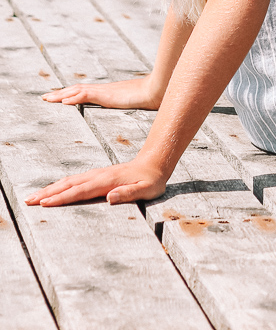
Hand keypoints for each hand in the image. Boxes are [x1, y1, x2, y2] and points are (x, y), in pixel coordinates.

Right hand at [26, 158, 166, 206]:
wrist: (155, 163)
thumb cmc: (151, 180)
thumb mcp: (145, 190)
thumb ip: (128, 194)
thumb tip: (110, 198)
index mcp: (107, 181)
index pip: (80, 191)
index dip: (62, 198)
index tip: (45, 204)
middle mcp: (99, 176)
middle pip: (69, 184)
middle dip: (48, 193)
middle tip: (29, 201)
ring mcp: (97, 174)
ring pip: (70, 181)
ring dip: (51, 188)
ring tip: (35, 196)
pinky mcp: (97, 175)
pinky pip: (75, 180)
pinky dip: (61, 185)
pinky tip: (54, 190)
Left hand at [42, 75, 161, 109]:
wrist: (156, 90)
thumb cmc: (147, 98)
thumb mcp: (132, 105)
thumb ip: (126, 108)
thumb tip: (126, 111)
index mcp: (106, 94)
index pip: (84, 92)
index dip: (70, 94)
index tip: (58, 97)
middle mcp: (102, 90)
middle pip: (76, 90)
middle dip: (60, 93)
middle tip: (45, 97)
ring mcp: (104, 91)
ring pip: (77, 91)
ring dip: (61, 95)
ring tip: (48, 98)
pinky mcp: (106, 94)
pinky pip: (86, 95)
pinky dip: (74, 98)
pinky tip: (65, 101)